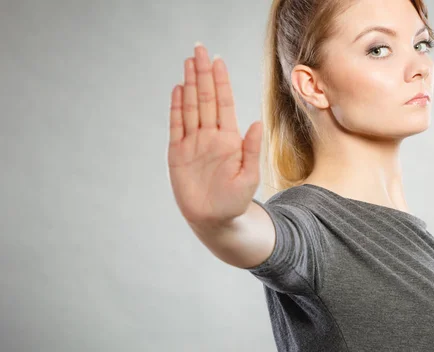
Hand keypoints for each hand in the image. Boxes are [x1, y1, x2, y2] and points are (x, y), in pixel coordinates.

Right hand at [167, 43, 263, 226]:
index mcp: (228, 139)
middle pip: (205, 98)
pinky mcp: (177, 153)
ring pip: (191, 107)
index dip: (220, 81)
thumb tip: (257, 123)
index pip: (223, 103)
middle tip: (199, 49)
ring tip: (189, 62)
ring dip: (190, 84)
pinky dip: (176, 107)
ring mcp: (193, 143)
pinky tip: (179, 90)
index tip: (217, 60)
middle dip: (203, 74)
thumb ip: (251, 150)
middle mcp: (210, 136)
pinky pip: (176, 125)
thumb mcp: (248, 177)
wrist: (214, 220)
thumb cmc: (234, 201)